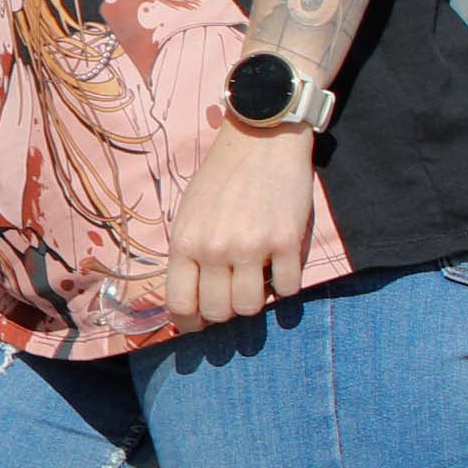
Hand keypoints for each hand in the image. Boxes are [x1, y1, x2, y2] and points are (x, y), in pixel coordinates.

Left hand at [164, 121, 317, 331]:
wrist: (261, 140)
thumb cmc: (221, 178)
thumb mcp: (188, 214)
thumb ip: (188, 254)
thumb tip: (192, 299)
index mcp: (185, 242)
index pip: (181, 304)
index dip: (189, 324)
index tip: (198, 327)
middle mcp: (215, 249)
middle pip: (218, 312)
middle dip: (225, 312)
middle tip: (232, 296)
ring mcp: (252, 246)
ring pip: (251, 308)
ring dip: (255, 302)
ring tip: (256, 281)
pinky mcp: (286, 241)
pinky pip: (287, 290)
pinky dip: (285, 287)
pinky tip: (281, 268)